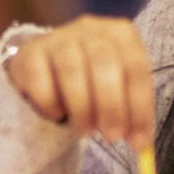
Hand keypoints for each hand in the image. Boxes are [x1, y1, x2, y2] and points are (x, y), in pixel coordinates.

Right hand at [1, 16, 154, 148]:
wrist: (47, 65)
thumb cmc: (91, 79)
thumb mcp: (118, 89)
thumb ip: (131, 114)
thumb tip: (142, 145)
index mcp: (120, 33)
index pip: (136, 68)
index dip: (139, 107)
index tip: (138, 141)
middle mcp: (90, 28)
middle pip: (104, 64)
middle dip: (111, 107)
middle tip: (112, 137)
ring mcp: (58, 37)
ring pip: (72, 72)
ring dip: (82, 109)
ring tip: (85, 131)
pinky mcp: (31, 52)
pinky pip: (41, 80)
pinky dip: (51, 104)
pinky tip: (57, 113)